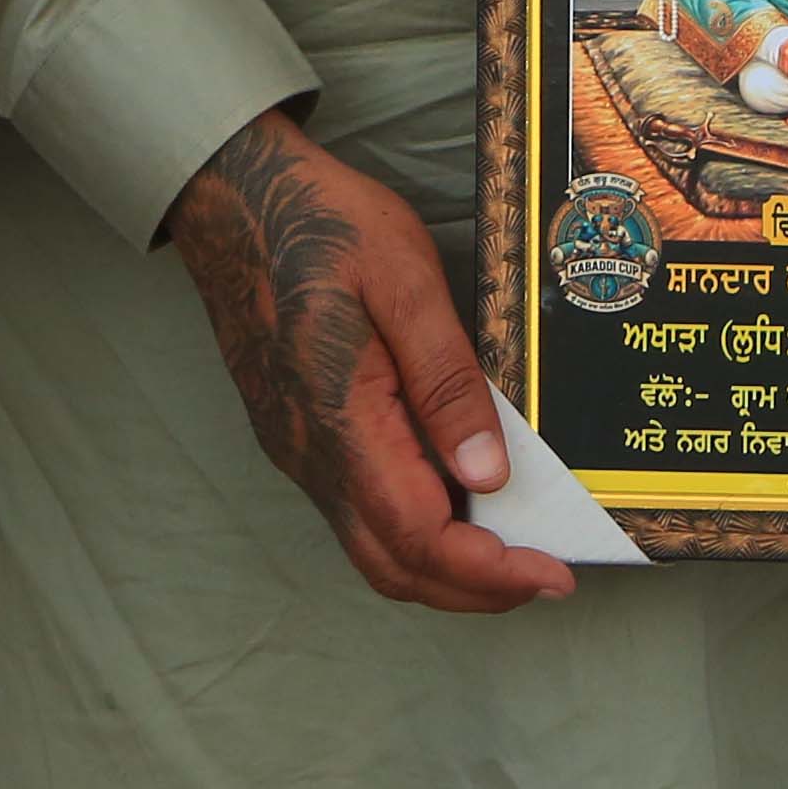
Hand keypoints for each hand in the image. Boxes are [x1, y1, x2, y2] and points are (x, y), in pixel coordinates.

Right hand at [166, 109, 571, 616]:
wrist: (233, 197)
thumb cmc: (321, 222)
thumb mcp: (402, 277)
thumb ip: (445, 379)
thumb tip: (487, 475)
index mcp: (340, 420)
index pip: (419, 536)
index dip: (490, 571)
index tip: (554, 573)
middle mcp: (311, 455)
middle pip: (395, 567)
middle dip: (475, 590)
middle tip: (547, 575)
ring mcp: (298, 451)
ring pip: (373, 548)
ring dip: (444, 567)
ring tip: (514, 547)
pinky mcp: (296, 436)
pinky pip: (358, 512)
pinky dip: (415, 531)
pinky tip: (459, 496)